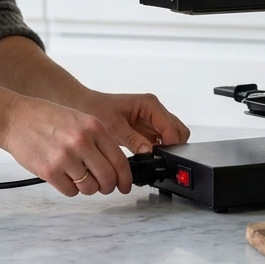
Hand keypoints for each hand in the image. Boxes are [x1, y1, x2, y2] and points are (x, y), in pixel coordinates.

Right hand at [0, 96, 134, 196]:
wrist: (15, 118)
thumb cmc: (46, 118)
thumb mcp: (79, 119)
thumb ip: (98, 139)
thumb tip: (115, 166)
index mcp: (93, 127)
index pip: (119, 160)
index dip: (125, 178)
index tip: (125, 185)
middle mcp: (82, 142)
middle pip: (107, 178)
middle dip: (108, 187)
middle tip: (104, 187)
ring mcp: (65, 157)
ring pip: (90, 188)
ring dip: (88, 188)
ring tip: (79, 177)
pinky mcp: (49, 171)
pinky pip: (70, 191)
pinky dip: (70, 189)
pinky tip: (64, 176)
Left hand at [74, 91, 190, 155]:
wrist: (86, 107)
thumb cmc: (97, 109)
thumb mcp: (114, 126)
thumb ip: (133, 139)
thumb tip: (149, 151)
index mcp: (149, 104)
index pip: (172, 127)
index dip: (170, 144)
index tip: (162, 157)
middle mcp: (154, 110)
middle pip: (178, 131)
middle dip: (173, 146)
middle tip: (159, 159)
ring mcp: (152, 120)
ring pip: (172, 137)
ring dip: (166, 149)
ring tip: (151, 158)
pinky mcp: (147, 130)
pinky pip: (162, 142)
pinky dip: (159, 150)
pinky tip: (147, 156)